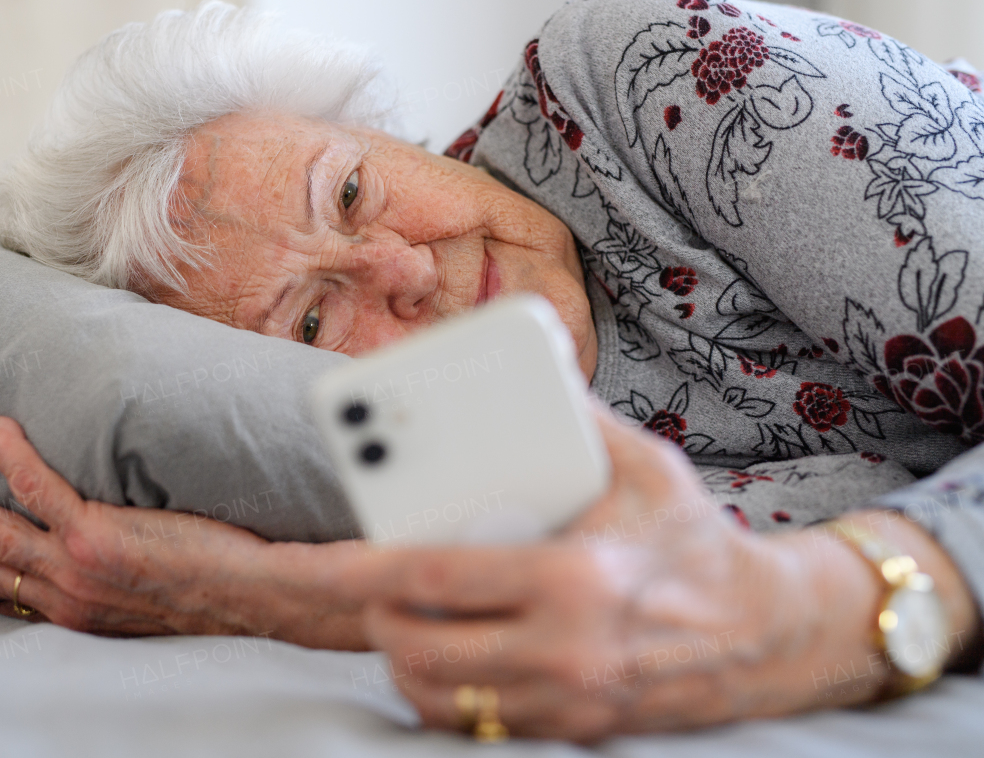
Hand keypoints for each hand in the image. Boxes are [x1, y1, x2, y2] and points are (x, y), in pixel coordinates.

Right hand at [0, 417, 367, 648]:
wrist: (252, 599)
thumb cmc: (210, 589)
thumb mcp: (143, 598)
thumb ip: (111, 575)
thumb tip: (104, 545)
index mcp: (74, 610)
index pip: (0, 591)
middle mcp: (65, 596)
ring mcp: (77, 568)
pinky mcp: (99, 537)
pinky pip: (40, 489)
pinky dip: (13, 458)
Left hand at [332, 406, 980, 740]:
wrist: (768, 635)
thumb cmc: (699, 544)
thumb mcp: (649, 467)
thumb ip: (580, 420)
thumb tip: (531, 371)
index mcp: (574, 580)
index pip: (436, 579)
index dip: (367, 569)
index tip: (324, 562)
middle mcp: (566, 651)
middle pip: (421, 648)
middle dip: (378, 617)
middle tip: (373, 584)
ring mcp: (569, 701)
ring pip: (440, 698)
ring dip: (405, 659)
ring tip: (405, 618)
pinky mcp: (575, 730)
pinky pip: (477, 726)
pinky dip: (445, 697)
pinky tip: (450, 656)